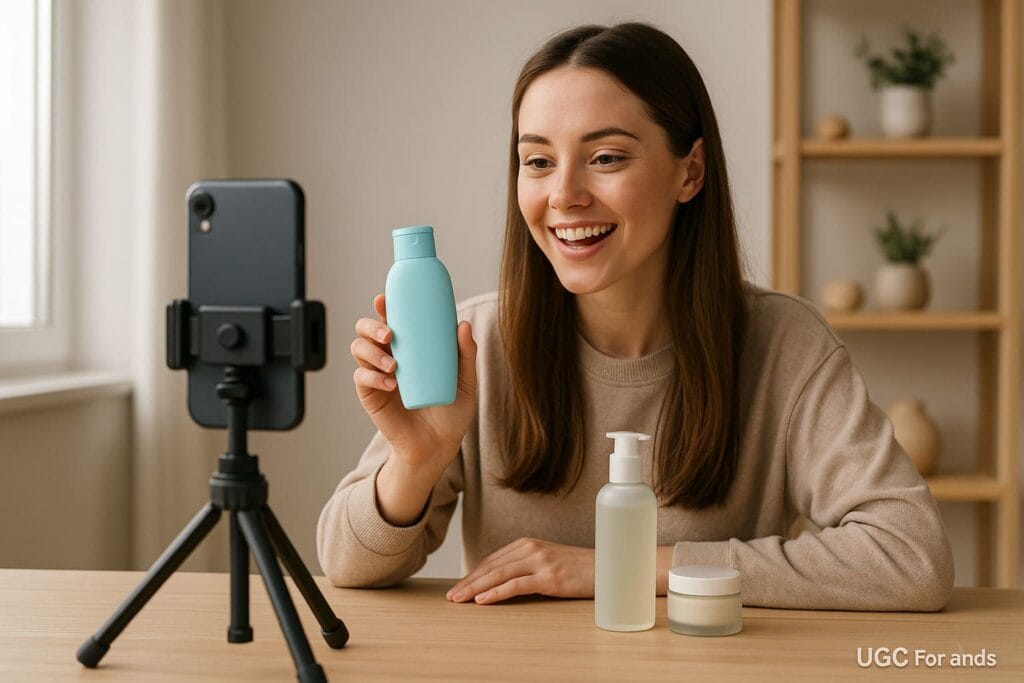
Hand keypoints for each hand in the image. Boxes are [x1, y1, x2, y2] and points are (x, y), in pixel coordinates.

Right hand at [350, 293, 477, 475]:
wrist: (438, 445)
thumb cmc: (451, 412)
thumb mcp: (465, 382)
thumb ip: (465, 355)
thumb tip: (463, 325)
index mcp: (411, 348)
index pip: (393, 320)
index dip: (385, 307)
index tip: (385, 299)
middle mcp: (390, 356)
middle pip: (367, 330)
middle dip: (371, 326)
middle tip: (389, 334)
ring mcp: (377, 375)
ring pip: (359, 349)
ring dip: (371, 351)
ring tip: (393, 365)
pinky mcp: (370, 394)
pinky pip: (361, 378)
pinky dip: (373, 376)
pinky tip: (390, 383)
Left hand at [445, 538, 594, 604]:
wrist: (609, 567)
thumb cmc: (579, 569)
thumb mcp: (548, 563)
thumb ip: (526, 567)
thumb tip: (501, 582)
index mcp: (528, 544)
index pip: (492, 560)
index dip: (473, 574)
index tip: (458, 586)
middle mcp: (531, 549)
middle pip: (491, 566)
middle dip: (468, 582)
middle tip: (451, 596)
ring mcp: (540, 562)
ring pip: (499, 574)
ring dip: (475, 588)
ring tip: (459, 599)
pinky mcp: (549, 577)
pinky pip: (516, 585)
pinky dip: (496, 593)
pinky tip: (482, 600)